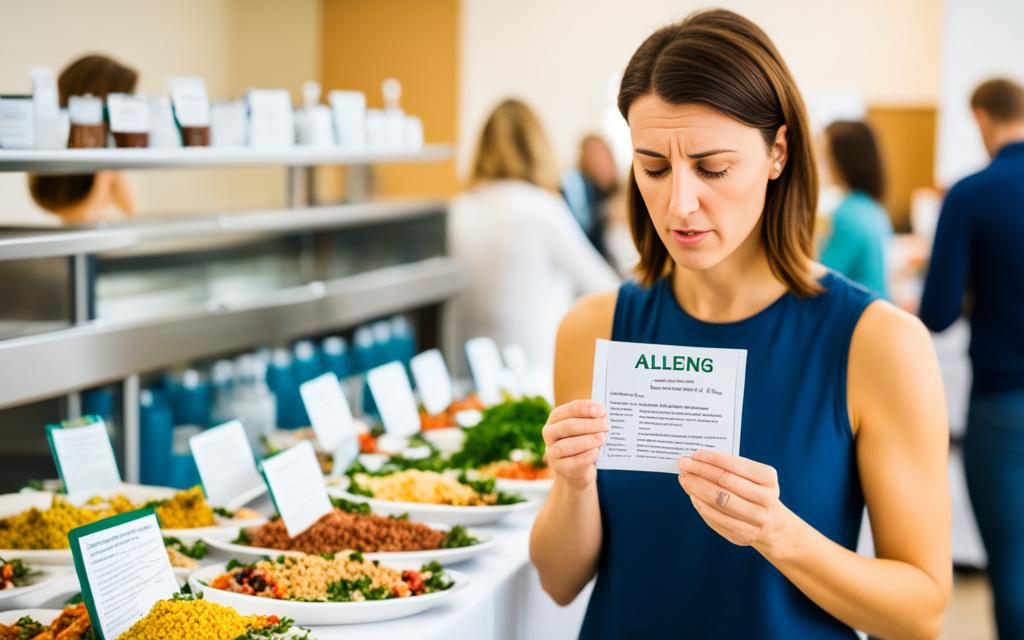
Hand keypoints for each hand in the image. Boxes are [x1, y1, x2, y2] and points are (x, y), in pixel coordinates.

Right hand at [542, 400, 608, 489]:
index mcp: (555, 418)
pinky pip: (574, 461)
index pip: (570, 409)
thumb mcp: (584, 428)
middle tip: (606, 426)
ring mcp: (552, 452)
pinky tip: (596, 451)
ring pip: (566, 445)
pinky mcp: (560, 467)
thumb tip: (603, 416)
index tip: (602, 412)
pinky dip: (587, 455)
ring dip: (587, 441)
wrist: (576, 468)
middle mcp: (549, 433)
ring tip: (602, 438)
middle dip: (589, 425)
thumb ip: (591, 419)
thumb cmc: (582, 441)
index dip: (586, 409)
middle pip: (568, 426)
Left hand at [677, 450, 792, 555]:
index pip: (735, 465)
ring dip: (696, 488)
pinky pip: (716, 518)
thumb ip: (728, 467)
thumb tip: (696, 461)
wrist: (772, 523)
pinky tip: (692, 496)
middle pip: (725, 482)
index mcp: (768, 478)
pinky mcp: (744, 535)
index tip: (694, 454)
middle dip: (700, 471)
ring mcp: (757, 520)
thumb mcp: (751, 476)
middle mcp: (766, 499)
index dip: (712, 459)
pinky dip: (700, 505)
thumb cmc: (754, 491)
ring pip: (719, 501)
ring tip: (685, 479)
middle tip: (683, 465)